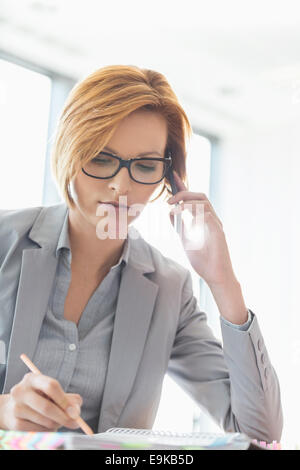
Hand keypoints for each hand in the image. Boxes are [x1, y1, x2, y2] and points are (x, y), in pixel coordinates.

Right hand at [0, 372, 81, 430]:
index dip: (64, 400)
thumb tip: (76, 410)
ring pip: (44, 421)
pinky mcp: (14, 423)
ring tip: (57, 421)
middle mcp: (21, 391)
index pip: (51, 386)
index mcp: (32, 379)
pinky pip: (37, 430)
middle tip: (74, 423)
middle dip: (63, 417)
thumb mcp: (52, 393)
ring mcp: (16, 407)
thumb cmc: (39, 398)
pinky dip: (47, 431)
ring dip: (56, 424)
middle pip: (46, 406)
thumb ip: (68, 399)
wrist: (12, 409)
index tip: (74, 411)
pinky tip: (45, 425)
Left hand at [168, 171, 235, 286]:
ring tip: (174, 207)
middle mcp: (211, 219)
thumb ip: (179, 226)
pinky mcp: (218, 231)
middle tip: (169, 199)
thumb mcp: (185, 240)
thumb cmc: (203, 260)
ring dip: (187, 201)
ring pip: (204, 202)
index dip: (183, 187)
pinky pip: (207, 215)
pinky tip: (183, 216)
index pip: (194, 199)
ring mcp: (216, 224)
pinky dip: (194, 212)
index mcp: (204, 220)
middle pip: (200, 196)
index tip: (172, 177)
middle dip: (184, 192)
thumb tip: (170, 212)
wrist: (215, 276)